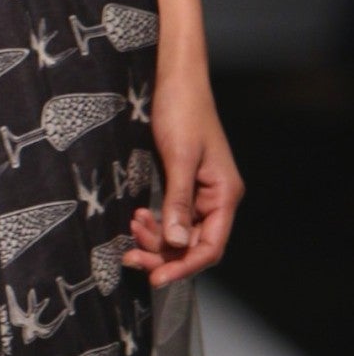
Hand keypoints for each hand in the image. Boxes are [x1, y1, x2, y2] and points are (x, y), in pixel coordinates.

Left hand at [123, 64, 243, 288]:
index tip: (157, 278)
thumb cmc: (183, 109)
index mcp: (224, 195)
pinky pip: (169, 216)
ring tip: (131, 228)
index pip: (209, 246)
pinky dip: (153, 222)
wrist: (175, 77)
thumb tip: (174, 241)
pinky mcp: (180, 184)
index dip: (185, 266)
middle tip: (131, 256)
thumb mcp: (180, 155)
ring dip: (155, 238)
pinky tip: (136, 218)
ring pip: (178, 233)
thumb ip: (178, 199)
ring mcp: (198, 193)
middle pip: (192, 244)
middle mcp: (214, 199)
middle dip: (163, 253)